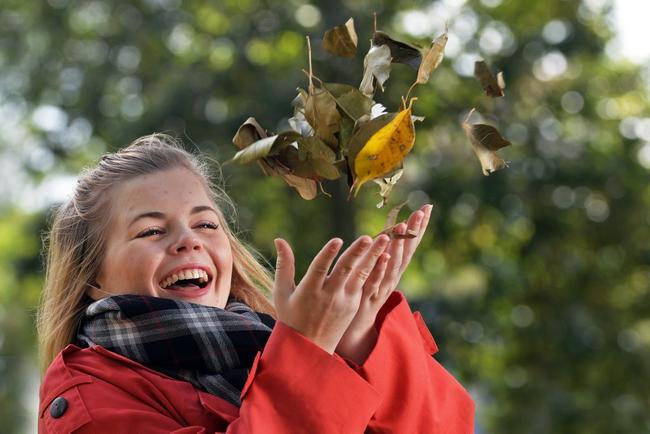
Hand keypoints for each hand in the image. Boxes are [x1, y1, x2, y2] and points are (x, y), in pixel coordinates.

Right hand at [272, 234, 389, 353]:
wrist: (310, 348)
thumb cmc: (291, 316)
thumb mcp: (282, 293)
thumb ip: (284, 265)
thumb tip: (279, 239)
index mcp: (309, 291)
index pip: (319, 269)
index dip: (328, 254)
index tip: (337, 239)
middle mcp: (329, 296)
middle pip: (345, 270)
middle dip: (357, 252)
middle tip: (369, 237)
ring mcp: (344, 301)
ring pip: (361, 275)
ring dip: (373, 257)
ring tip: (384, 240)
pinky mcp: (353, 305)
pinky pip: (365, 284)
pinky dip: (375, 269)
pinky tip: (384, 255)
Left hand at [336, 204, 432, 363]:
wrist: (352, 335)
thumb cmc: (360, 301)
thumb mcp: (371, 274)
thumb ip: (376, 257)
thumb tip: (382, 238)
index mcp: (391, 272)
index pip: (407, 246)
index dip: (417, 228)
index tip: (426, 208)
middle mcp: (390, 280)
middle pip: (405, 253)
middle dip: (415, 232)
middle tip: (424, 211)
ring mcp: (380, 290)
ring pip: (392, 266)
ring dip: (397, 247)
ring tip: (402, 227)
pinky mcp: (366, 300)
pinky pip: (374, 282)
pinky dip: (380, 269)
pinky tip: (383, 256)